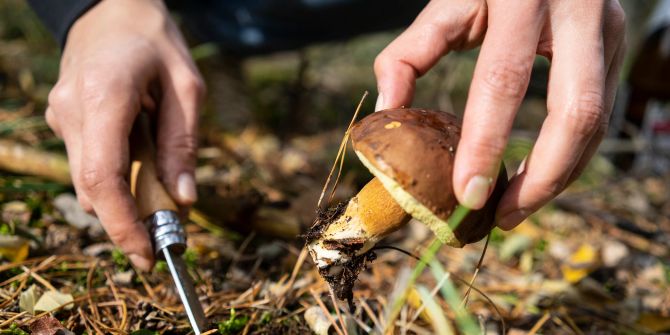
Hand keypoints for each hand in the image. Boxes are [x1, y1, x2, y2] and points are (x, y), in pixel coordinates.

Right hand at [45, 0, 204, 269]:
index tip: (147, 253)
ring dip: (122, 199)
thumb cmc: (154, 41)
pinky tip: (139, 162)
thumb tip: (184, 199)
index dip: (123, 224)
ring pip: (86, 182)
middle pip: (92, 189)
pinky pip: (86, 164)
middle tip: (166, 233)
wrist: (109, 7)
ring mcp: (61, 116)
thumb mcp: (187, 86)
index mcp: (105, 96)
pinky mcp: (62, 120)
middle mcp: (72, 110)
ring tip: (159, 189)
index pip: (103, 178)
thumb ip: (183, 143)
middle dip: (128, 220)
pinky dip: (113, 179)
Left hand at [374, 0, 624, 229]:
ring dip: (559, 175)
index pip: (503, 82)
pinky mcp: (616, 45)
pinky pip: (599, 111)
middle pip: (575, 113)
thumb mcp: (449, 2)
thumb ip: (410, 52)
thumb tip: (388, 111)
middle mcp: (577, 12)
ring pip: (596, 120)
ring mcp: (606, 30)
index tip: (466, 194)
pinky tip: (539, 177)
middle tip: (502, 217)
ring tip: (515, 208)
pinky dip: (570, 153)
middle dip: (542, 178)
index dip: (486, 143)